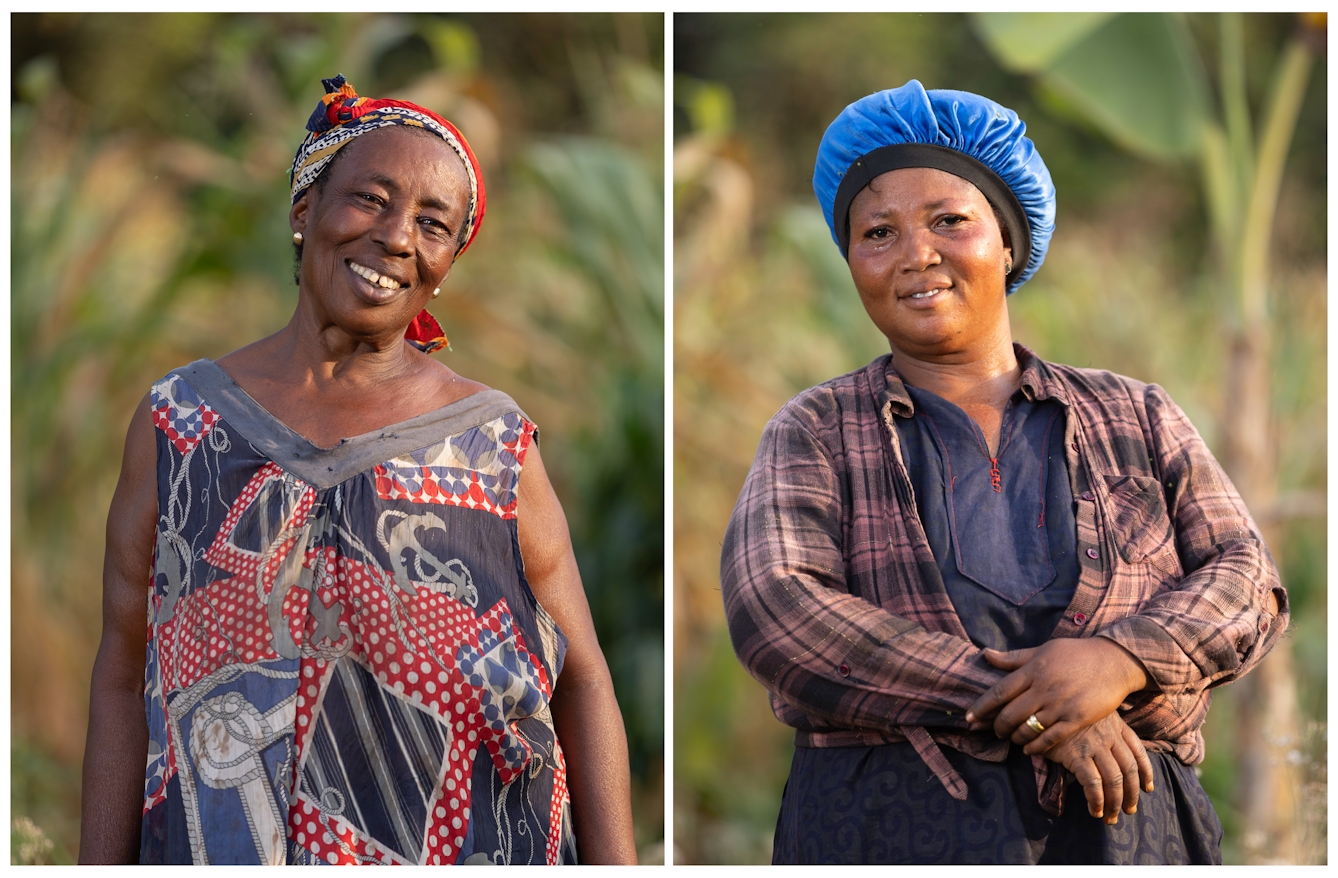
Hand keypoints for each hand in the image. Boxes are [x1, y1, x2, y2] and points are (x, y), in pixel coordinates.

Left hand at [964, 637, 1149, 754]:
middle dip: (998, 726)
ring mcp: (1060, 705)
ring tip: (1012, 738)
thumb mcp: (1043, 650)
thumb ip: (1014, 658)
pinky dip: (1035, 746)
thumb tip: (985, 654)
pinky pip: (1050, 738)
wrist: (1114, 661)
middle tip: (994, 731)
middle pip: (1010, 713)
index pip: (999, 691)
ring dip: (1015, 737)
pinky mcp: (1076, 718)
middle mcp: (1043, 688)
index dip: (982, 707)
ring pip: (1028, 728)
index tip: (969, 718)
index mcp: (1033, 670)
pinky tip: (1029, 749)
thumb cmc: (1075, 654)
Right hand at [1045, 711, 1154, 823]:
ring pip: (1114, 780)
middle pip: (1129, 770)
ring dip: (1114, 803)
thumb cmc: (1063, 713)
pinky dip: (1096, 800)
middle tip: (1128, 811)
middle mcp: (1109, 735)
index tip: (1147, 789)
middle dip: (1131, 795)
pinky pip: (1093, 783)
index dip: (1146, 773)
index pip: (1138, 752)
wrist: (1040, 706)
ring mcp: (1094, 745)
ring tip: (1110, 817)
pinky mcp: (1077, 755)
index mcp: (1116, 725)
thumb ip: (1103, 731)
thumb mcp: (1090, 716)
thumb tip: (1111, 757)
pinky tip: (1094, 810)